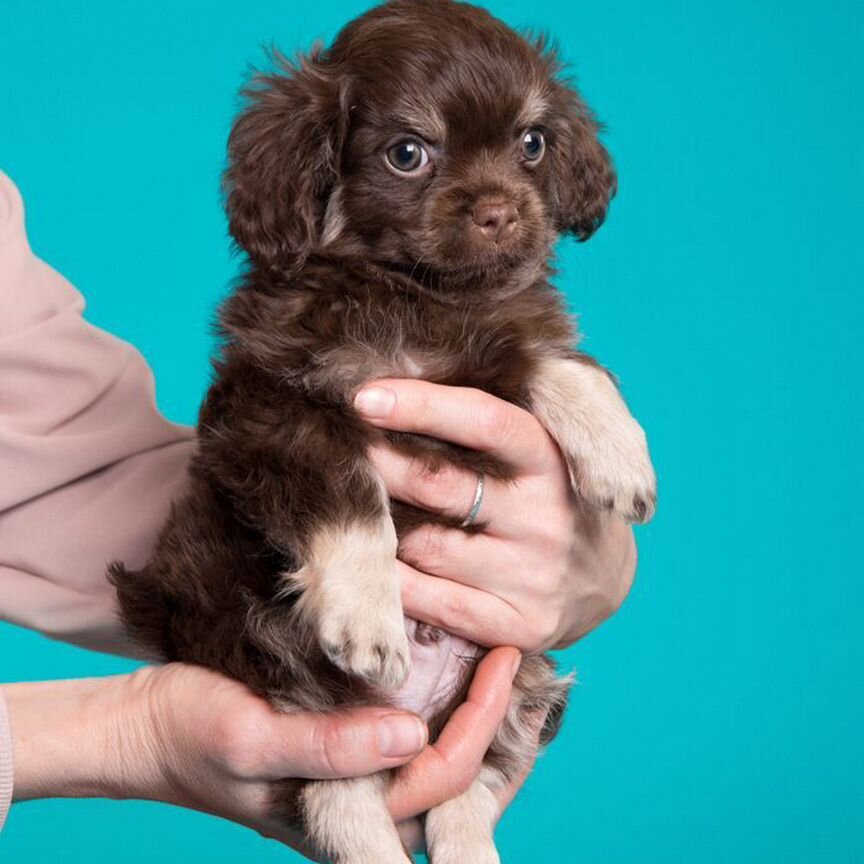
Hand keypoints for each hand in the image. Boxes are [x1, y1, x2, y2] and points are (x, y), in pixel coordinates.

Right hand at [3, 648, 520, 859]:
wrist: (147, 724)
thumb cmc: (189, 733)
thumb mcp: (251, 737)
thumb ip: (328, 747)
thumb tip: (412, 737)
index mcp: (345, 819)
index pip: (442, 780)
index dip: (482, 724)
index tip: (505, 658)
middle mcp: (361, 806)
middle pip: (455, 781)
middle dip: (498, 724)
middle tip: (520, 655)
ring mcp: (354, 778)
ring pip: (438, 759)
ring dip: (475, 712)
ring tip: (501, 656)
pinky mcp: (343, 746)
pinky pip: (408, 733)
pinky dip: (441, 700)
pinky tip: (457, 663)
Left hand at [355, 379, 637, 651]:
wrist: (603, 582)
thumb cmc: (553, 497)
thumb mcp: (543, 450)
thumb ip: (491, 422)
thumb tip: (400, 387)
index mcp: (553, 461)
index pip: (486, 422)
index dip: (421, 406)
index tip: (363, 396)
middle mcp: (546, 518)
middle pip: (441, 483)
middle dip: (377, 461)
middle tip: (329, 445)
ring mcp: (531, 576)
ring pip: (424, 544)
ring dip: (373, 522)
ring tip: (337, 499)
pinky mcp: (516, 625)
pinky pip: (430, 600)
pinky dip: (389, 580)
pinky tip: (363, 558)